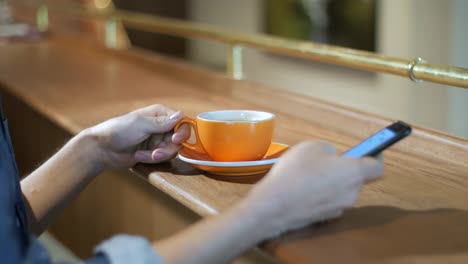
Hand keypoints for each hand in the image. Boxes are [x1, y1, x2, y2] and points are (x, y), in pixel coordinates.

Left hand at [84, 104, 189, 168]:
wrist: (102, 149)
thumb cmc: (118, 131)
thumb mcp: (141, 124)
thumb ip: (162, 122)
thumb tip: (181, 115)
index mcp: (160, 114)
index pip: (181, 122)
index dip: (182, 132)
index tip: (176, 140)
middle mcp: (162, 126)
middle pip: (179, 139)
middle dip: (167, 148)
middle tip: (156, 153)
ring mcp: (158, 140)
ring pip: (171, 150)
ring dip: (158, 155)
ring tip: (141, 155)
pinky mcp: (154, 152)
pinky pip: (162, 158)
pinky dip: (151, 159)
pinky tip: (138, 156)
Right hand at [243, 141, 382, 235]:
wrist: (274, 206)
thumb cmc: (296, 172)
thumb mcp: (311, 146)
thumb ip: (329, 150)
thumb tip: (332, 158)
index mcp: (354, 173)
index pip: (377, 166)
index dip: (374, 156)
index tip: (366, 150)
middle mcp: (352, 193)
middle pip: (356, 179)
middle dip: (343, 170)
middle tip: (324, 162)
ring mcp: (338, 209)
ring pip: (340, 190)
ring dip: (330, 183)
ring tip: (306, 176)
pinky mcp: (324, 219)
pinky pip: (327, 201)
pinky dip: (319, 195)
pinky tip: (301, 190)